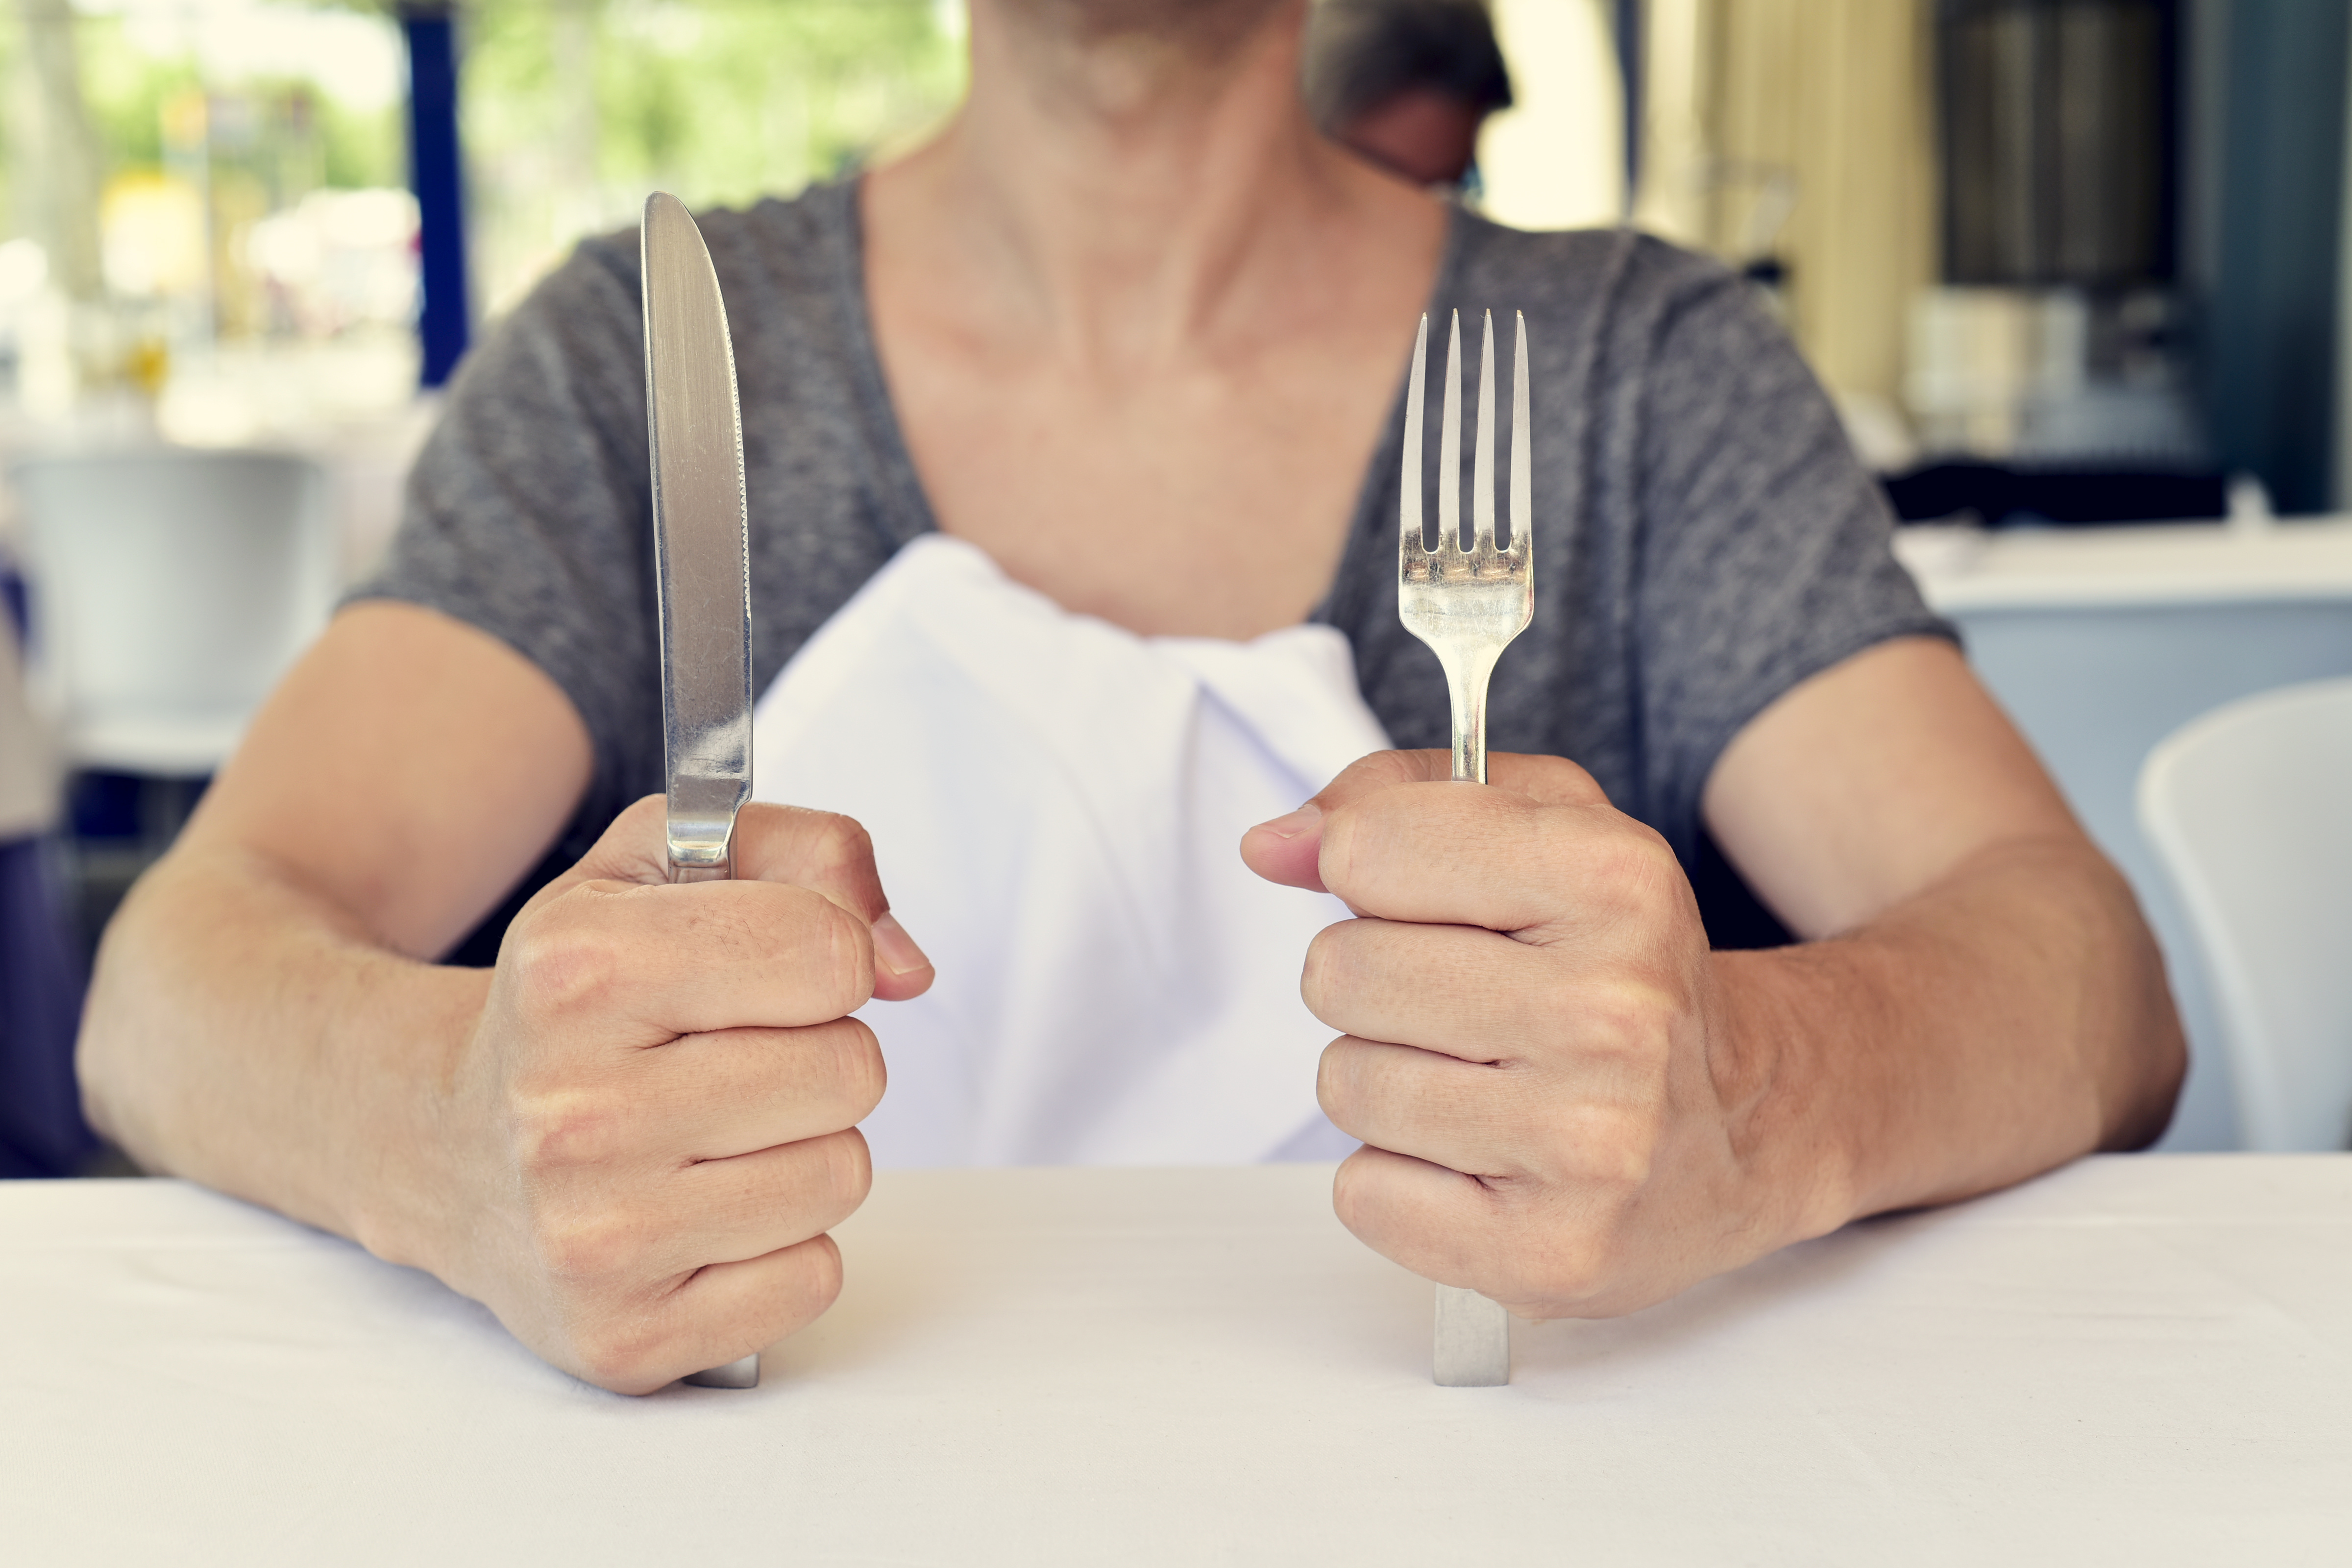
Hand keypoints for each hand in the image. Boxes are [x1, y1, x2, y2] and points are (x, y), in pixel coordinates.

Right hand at [426, 796, 931, 1391]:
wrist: (448, 1146)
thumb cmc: (586, 1001)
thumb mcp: (669, 864)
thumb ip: (816, 855)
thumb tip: (907, 968)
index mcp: (577, 968)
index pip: (828, 951)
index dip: (829, 954)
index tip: (771, 970)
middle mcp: (571, 1108)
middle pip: (851, 1069)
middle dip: (819, 1054)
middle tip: (733, 1060)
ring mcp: (593, 1237)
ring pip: (842, 1175)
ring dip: (805, 1149)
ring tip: (714, 1135)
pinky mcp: (625, 1336)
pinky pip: (815, 1277)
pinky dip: (783, 1244)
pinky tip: (704, 1213)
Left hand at [1241, 751, 1816, 1318]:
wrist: (1747, 1127)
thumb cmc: (1622, 972)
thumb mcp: (1545, 833)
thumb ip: (1398, 803)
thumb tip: (1273, 844)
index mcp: (1614, 881)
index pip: (1370, 845)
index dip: (1365, 871)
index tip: (1423, 901)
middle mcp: (1612, 1010)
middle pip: (1341, 972)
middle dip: (1375, 985)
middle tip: (1462, 1008)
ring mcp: (1588, 1143)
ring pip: (1346, 1085)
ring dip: (1387, 1084)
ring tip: (1478, 1085)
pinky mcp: (1551, 1252)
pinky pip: (1364, 1195)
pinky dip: (1400, 1182)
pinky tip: (1480, 1161)